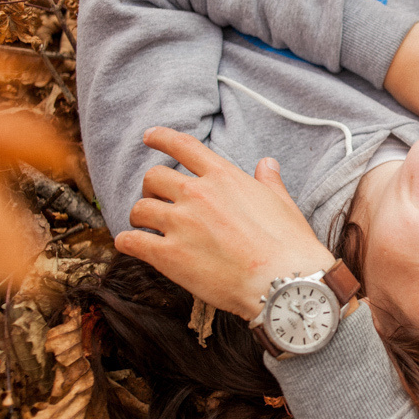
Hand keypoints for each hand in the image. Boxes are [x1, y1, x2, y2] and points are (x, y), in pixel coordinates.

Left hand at [114, 127, 334, 319]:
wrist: (283, 281)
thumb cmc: (289, 245)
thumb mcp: (284, 204)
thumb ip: (269, 182)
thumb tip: (267, 164)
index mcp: (224, 177)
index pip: (184, 147)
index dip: (162, 138)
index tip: (149, 137)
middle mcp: (197, 194)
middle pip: (154, 177)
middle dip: (151, 187)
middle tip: (157, 200)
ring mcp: (180, 223)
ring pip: (139, 208)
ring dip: (139, 217)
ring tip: (146, 227)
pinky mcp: (168, 255)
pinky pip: (131, 241)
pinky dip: (128, 242)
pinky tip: (132, 246)